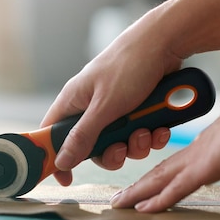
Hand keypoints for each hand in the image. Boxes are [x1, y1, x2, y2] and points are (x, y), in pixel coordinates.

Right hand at [40, 11, 183, 185]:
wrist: (167, 42)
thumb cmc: (130, 65)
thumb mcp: (105, 106)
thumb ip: (83, 135)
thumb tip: (61, 161)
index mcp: (74, 100)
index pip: (52, 133)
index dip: (55, 156)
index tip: (64, 178)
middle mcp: (92, 105)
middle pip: (92, 145)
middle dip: (111, 152)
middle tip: (122, 149)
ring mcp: (117, 106)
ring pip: (121, 142)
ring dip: (136, 143)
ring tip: (148, 131)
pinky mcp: (139, 107)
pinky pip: (141, 132)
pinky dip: (152, 134)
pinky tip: (161, 128)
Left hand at [110, 67, 219, 211]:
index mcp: (210, 148)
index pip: (178, 166)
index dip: (159, 178)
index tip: (144, 188)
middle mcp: (200, 150)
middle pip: (162, 171)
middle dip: (140, 187)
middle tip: (120, 198)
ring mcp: (202, 156)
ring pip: (162, 178)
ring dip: (139, 192)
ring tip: (120, 203)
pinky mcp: (209, 164)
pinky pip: (178, 186)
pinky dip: (160, 198)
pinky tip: (144, 208)